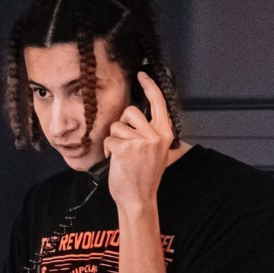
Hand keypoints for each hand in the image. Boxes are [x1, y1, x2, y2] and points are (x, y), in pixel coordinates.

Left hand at [103, 71, 175, 215]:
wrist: (138, 198)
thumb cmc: (144, 175)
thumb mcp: (157, 152)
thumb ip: (153, 133)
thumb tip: (142, 114)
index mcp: (165, 134)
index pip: (158, 103)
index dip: (149, 86)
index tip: (141, 74)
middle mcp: (156, 135)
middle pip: (130, 112)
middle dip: (122, 125)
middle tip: (127, 144)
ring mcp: (141, 142)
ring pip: (116, 126)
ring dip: (114, 140)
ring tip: (124, 156)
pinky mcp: (125, 148)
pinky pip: (108, 140)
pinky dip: (108, 151)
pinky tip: (116, 162)